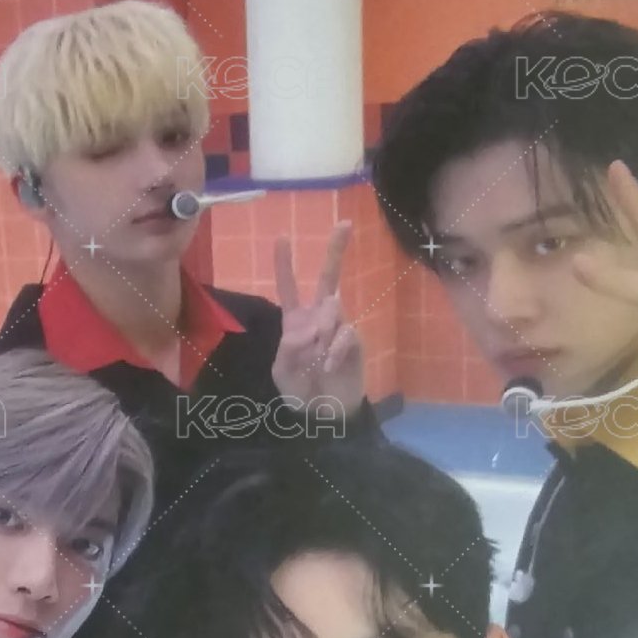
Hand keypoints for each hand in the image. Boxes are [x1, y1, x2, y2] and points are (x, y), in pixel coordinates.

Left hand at [271, 221, 366, 419]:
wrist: (323, 413)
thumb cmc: (300, 390)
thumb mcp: (282, 370)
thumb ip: (289, 347)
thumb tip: (309, 327)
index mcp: (296, 321)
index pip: (289, 287)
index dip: (285, 264)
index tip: (283, 237)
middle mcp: (320, 317)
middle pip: (329, 278)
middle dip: (336, 250)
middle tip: (344, 223)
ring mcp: (339, 327)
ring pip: (333, 308)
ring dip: (321, 330)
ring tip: (316, 357)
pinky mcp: (354, 341)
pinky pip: (345, 333)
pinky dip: (333, 349)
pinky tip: (326, 365)